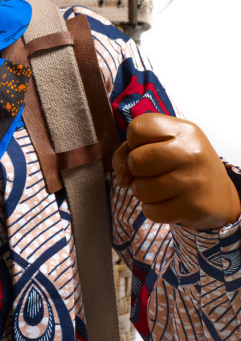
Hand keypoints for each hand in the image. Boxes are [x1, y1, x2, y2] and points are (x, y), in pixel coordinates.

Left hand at [113, 113, 240, 229]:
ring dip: (143, 192)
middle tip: (153, 172)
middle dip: (136, 170)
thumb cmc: (180, 164)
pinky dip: (153, 210)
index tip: (149, 148)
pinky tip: (169, 202)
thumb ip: (129, 151)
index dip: (133, 142)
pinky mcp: (194, 207)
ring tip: (161, 188)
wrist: (219, 195)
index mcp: (183, 130)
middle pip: (135, 160)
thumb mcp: (161, 145)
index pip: (137, 128)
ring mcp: (195, 180)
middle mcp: (192, 152)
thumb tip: (122, 178)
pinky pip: (151, 212)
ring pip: (140, 189)